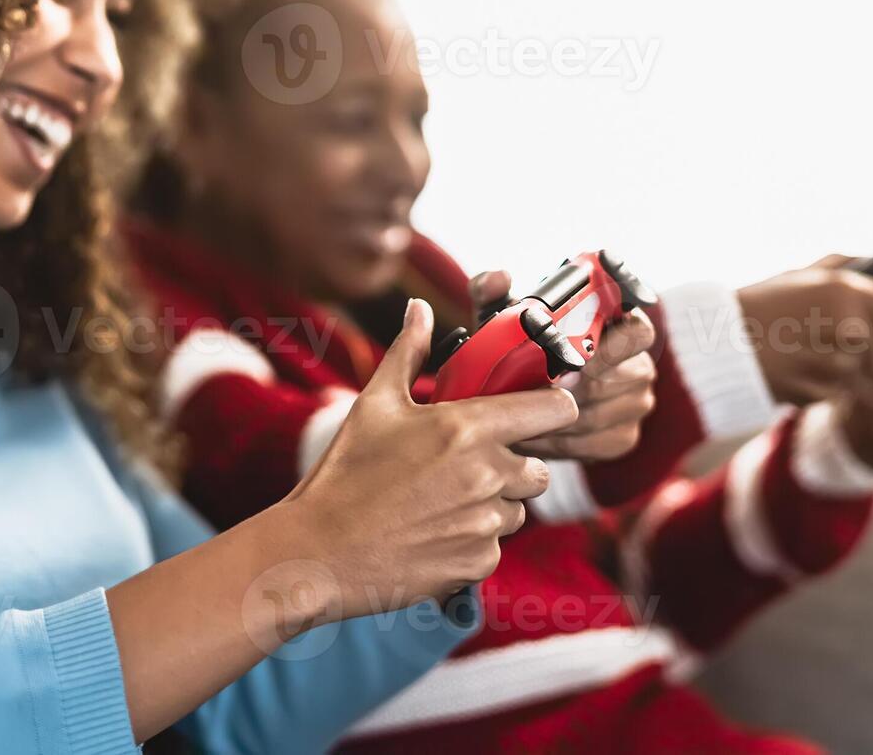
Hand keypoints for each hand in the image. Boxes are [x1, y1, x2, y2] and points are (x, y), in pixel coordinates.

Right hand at [285, 297, 576, 617]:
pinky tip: (430, 531)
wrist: (318, 552)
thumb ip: (407, 351)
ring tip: (439, 500)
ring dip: (492, 503)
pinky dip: (471, 539)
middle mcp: (487, 475)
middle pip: (539, 467)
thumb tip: (418, 309)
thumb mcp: (374, 404)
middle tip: (466, 463)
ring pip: (517, 508)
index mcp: (468, 428)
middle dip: (513, 463)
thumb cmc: (344, 473)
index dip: (554, 407)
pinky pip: (494, 544)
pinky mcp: (478, 563)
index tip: (539, 410)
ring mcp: (485, 523)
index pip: (555, 410)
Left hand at [469, 270, 655, 460]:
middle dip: (576, 387)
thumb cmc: (520, 344)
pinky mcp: (622, 438)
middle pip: (622, 380)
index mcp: (622, 327)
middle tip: (539, 388)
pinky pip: (596, 445)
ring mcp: (634, 404)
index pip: (638, 332)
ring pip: (603, 415)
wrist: (524, 389)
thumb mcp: (501, 316)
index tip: (572, 358)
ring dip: (561, 417)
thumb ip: (491, 290)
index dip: (611, 347)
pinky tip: (533, 435)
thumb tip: (497, 277)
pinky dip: (561, 442)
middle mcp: (638, 365)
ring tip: (525, 412)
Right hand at [737, 254, 872, 405]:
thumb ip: (848, 269)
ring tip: (815, 356)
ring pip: (871, 376)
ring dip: (853, 372)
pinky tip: (803, 372)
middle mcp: (851, 331)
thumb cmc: (758, 306)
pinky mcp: (823, 396)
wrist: (713, 347)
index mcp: (849, 293)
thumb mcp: (802, 275)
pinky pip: (845, 395)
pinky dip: (830, 388)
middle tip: (840, 342)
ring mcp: (838, 368)